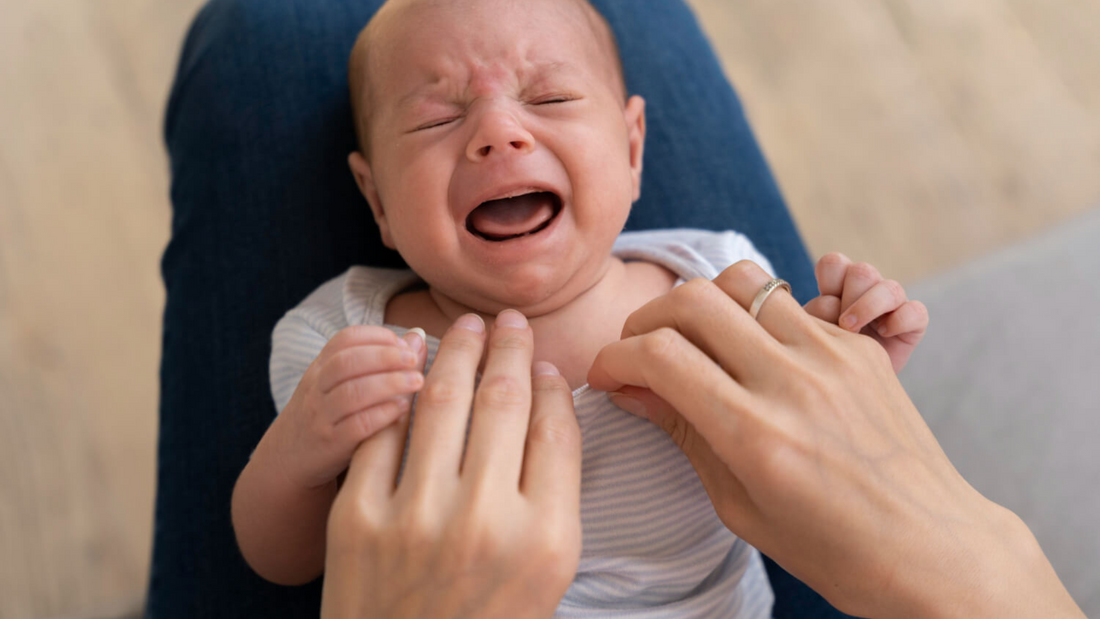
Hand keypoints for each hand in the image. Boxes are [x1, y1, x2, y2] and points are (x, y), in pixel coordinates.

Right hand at [272, 325, 426, 488]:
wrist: (287, 460)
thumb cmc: (326, 416)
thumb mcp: (337, 384)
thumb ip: (373, 362)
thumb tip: (417, 337)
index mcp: (320, 368)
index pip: (345, 339)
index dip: (377, 336)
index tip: (404, 344)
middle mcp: (317, 388)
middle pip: (348, 361)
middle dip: (385, 356)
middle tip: (414, 360)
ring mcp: (321, 417)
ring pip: (352, 393)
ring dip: (390, 383)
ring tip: (417, 382)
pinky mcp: (330, 445)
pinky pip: (356, 426)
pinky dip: (382, 414)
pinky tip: (402, 409)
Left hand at [322, 311, 581, 618]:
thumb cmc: (490, 618)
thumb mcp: (548, 569)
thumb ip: (556, 488)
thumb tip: (545, 397)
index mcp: (546, 538)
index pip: (555, 429)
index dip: (552, 383)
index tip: (546, 361)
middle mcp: (484, 522)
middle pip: (503, 403)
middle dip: (509, 349)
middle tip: (510, 321)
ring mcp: (415, 518)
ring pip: (443, 402)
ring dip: (457, 351)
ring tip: (466, 326)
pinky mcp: (358, 517)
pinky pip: (384, 430)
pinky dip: (399, 387)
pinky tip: (412, 357)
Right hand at [589, 261, 1082, 618]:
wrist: (931, 548)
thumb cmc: (832, 547)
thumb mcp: (739, 506)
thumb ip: (684, 433)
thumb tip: (632, 388)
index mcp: (755, 434)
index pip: (659, 355)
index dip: (614, 357)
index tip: (605, 374)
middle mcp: (792, 382)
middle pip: (693, 299)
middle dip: (645, 317)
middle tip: (638, 349)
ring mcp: (832, 356)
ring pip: (741, 281)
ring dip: (700, 304)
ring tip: (693, 340)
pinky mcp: (858, 348)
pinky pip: (788, 304)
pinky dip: (752, 317)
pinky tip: (750, 355)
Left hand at [803, 252, 927, 372]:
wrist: (849, 386)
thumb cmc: (825, 356)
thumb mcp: (811, 335)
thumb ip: (814, 316)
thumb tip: (828, 302)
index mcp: (838, 285)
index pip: (835, 263)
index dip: (828, 278)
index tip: (823, 306)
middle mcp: (867, 288)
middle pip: (862, 271)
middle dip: (849, 297)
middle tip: (841, 325)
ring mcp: (892, 304)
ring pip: (889, 288)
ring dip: (868, 308)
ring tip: (853, 331)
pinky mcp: (913, 322)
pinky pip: (916, 311)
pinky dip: (899, 321)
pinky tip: (883, 334)